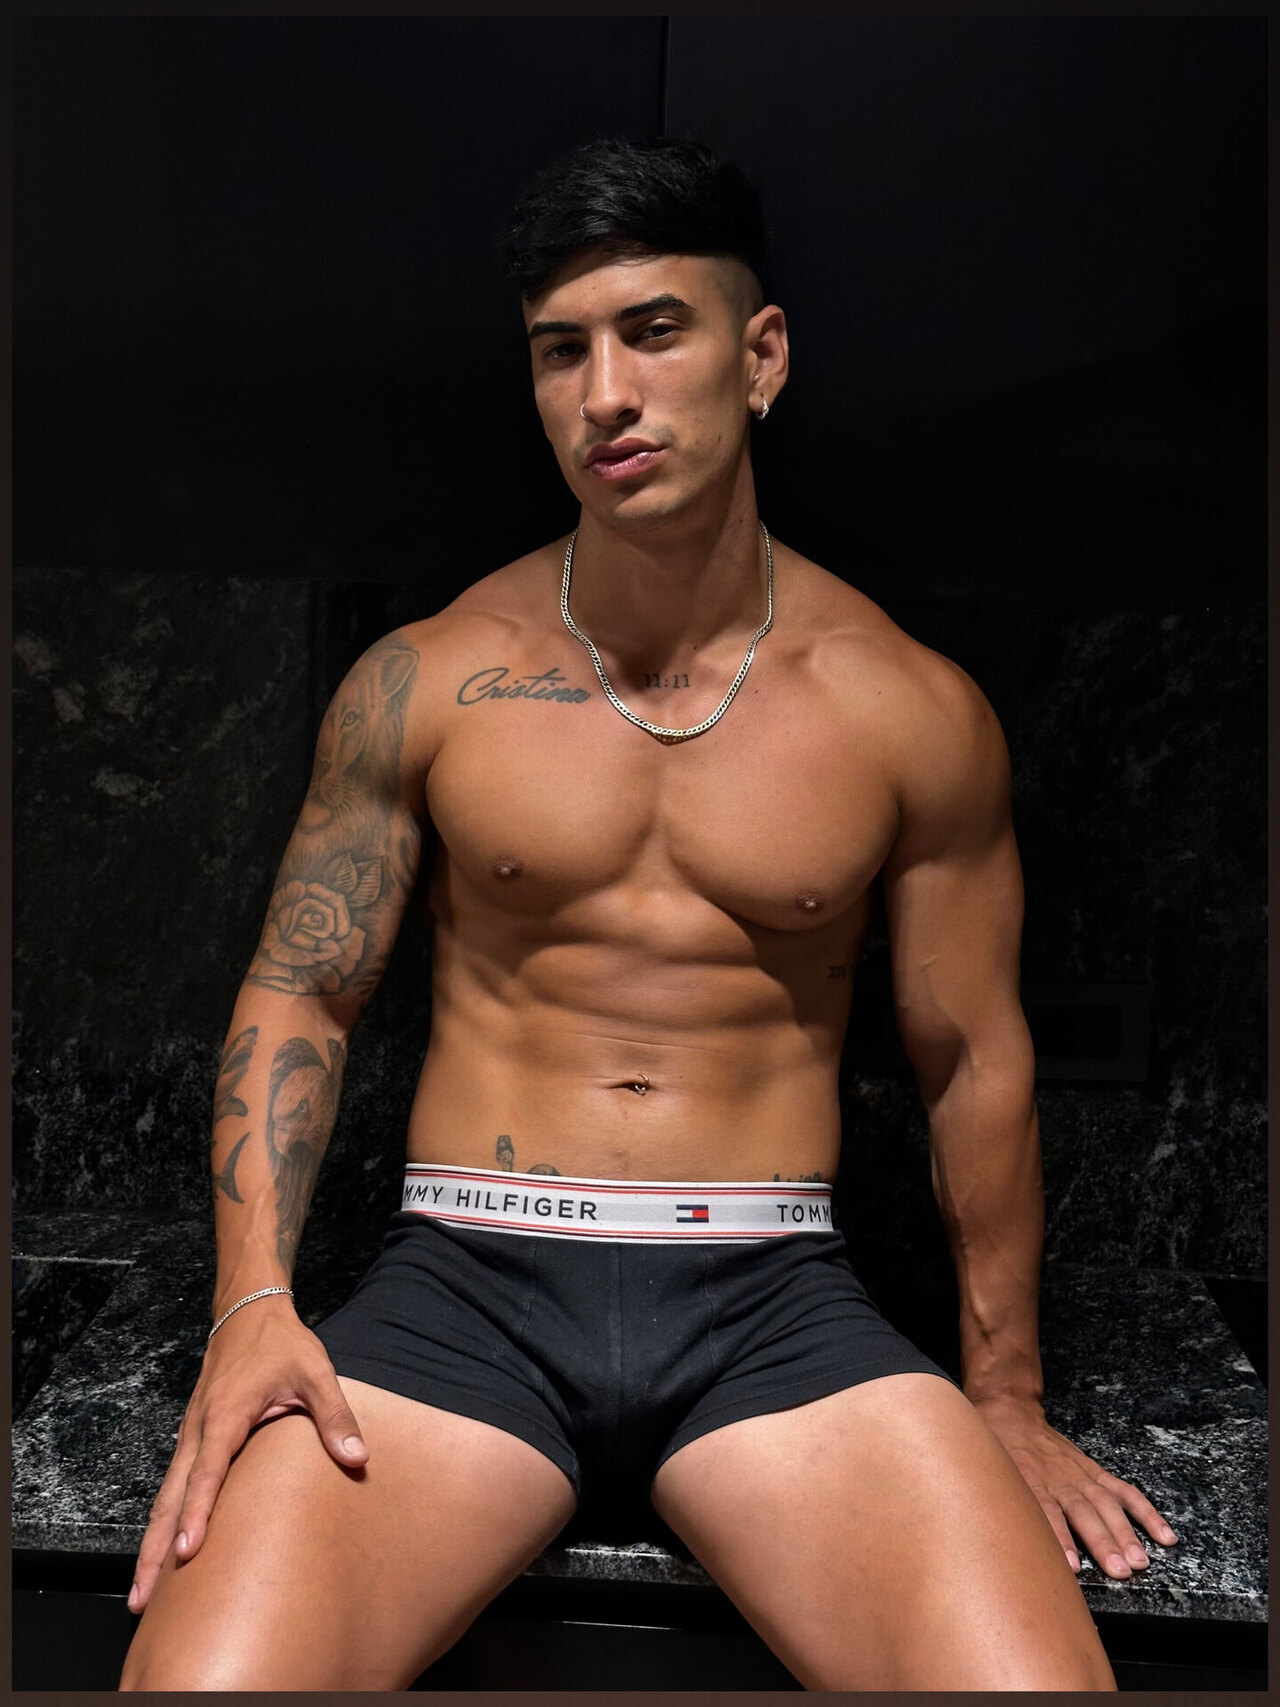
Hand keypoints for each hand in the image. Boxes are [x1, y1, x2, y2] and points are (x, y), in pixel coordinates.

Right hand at [128, 1300, 368, 1615]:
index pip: (208, 1472)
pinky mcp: (192, 1436)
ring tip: (141, 1591)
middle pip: (169, 1495)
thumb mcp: (315, 1372)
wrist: (248, 1310)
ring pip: (164, 1494)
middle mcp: (199, 1429)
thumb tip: (357, 1458)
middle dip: (156, 1547)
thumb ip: (335, 1415)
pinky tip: (161, 1549)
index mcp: (226, 1414)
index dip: (197, 1512)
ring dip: (152, 1540)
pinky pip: (172, 1484)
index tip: (188, 1552)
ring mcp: (190, 1433)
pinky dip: (162, 1518)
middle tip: (141, 1598)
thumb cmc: (282, 1343)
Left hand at [970, 1393, 1178, 1580]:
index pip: (1046, 1512)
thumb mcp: (990, 1475)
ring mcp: (1081, 1476)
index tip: (1072, 1566)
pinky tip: (1164, 1535)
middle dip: (1103, 1543)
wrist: (1009, 1412)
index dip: (1060, 1539)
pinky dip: (1146, 1513)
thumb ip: (998, 1504)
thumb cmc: (997, 1451)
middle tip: (1119, 1570)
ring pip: (1107, 1505)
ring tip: (1139, 1560)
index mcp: (1030, 1481)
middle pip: (1083, 1513)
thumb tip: (995, 1541)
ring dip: (1125, 1534)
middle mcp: (1059, 1480)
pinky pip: (1125, 1492)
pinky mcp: (1095, 1472)